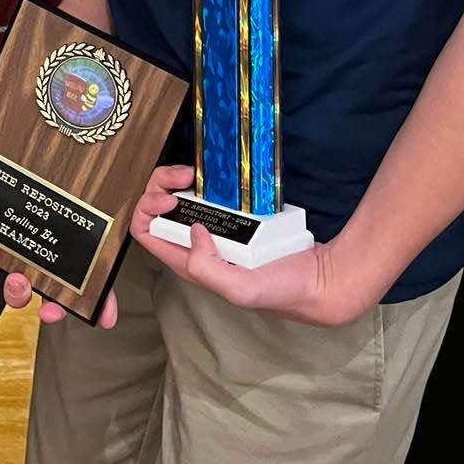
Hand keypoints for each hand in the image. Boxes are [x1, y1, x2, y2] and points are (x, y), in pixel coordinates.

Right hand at [0, 128, 117, 328]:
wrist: (59, 120)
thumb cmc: (14, 139)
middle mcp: (25, 244)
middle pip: (14, 281)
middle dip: (13, 291)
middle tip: (15, 278)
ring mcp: (56, 249)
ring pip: (50, 288)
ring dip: (48, 302)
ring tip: (51, 301)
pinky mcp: (88, 247)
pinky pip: (92, 282)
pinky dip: (99, 303)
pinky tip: (105, 315)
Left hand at [131, 166, 372, 326]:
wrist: (317, 278)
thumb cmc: (281, 289)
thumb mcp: (240, 289)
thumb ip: (208, 268)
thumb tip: (191, 231)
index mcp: (190, 264)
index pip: (145, 234)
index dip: (148, 209)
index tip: (170, 196)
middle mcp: (196, 246)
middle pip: (156, 209)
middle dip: (160, 184)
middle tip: (183, 176)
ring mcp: (214, 229)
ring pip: (177, 197)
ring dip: (175, 179)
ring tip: (192, 173)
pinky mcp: (232, 218)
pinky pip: (205, 194)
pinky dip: (200, 181)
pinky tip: (210, 177)